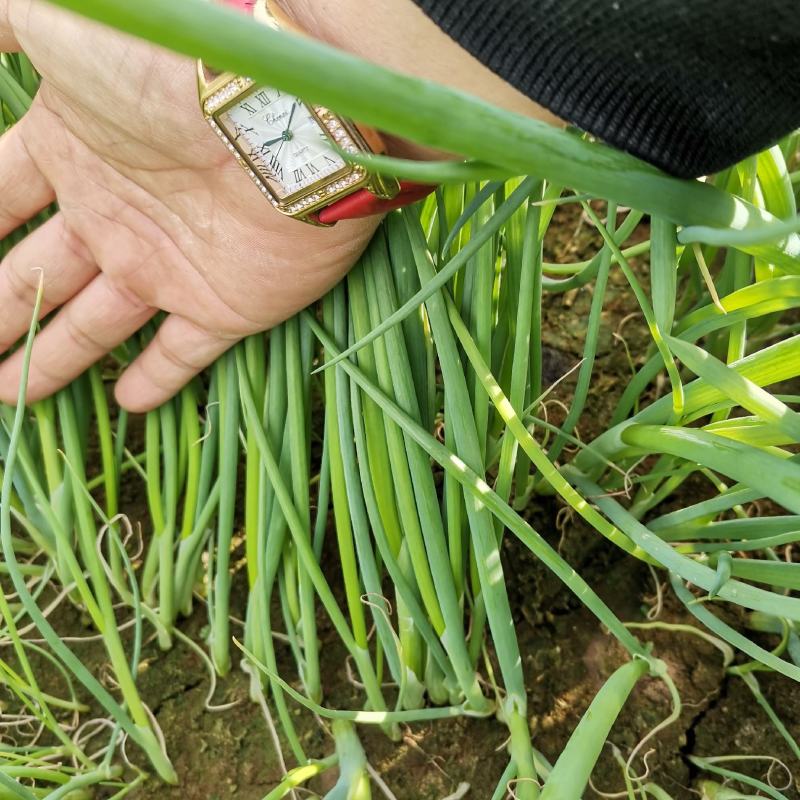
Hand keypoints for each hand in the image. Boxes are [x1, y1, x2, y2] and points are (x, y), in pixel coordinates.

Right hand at [0, 0, 378, 411]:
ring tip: (13, 396)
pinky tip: (130, 404)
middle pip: (39, 277)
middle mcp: (116, 216)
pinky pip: (184, 353)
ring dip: (56, 359)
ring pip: (97, 324)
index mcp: (70, 153)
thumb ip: (7, 22)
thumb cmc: (162, 63)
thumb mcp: (55, 16)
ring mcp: (171, 265)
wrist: (280, 117)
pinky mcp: (226, 306)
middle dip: (1, 312)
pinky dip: (158, 380)